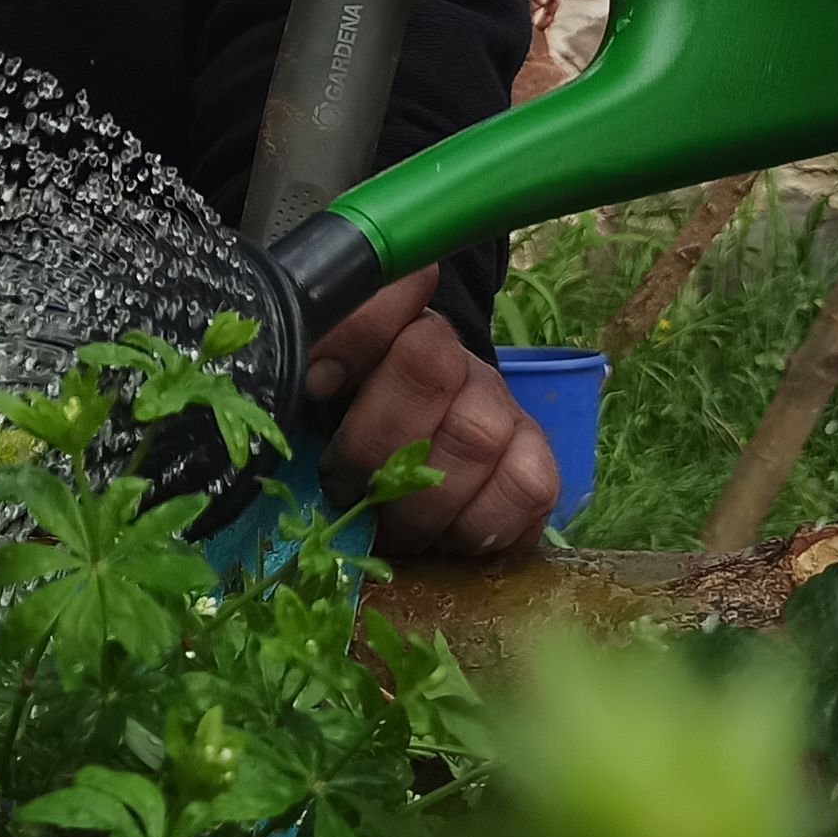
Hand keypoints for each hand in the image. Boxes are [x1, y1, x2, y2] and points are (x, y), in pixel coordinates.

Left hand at [302, 268, 558, 557]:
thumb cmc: (348, 440)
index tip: (317, 384)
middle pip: (430, 366)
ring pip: (478, 435)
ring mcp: (504, 411)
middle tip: (342, 487)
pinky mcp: (535, 468)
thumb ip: (302, 371)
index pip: (388, 295)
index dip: (352, 334)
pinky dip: (477, 528)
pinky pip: (528, 488)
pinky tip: (443, 541)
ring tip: (388, 527)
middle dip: (372, 444)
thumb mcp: (309, 402)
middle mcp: (458, 359)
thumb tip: (314, 374)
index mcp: (395, 327)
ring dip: (418, 501)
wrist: (412, 487)